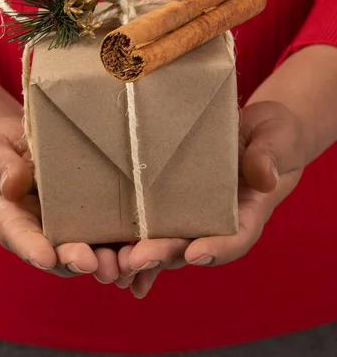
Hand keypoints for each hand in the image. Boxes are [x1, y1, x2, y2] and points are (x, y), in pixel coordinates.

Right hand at [0, 117, 118, 281]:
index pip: (19, 237)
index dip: (32, 249)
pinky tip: (140, 245)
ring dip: (104, 259)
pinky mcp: (90, 212)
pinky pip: (106, 229)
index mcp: (10, 220)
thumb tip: (13, 184)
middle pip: (58, 253)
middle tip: (91, 263)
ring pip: (87, 248)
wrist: (13, 144)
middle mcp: (40, 230)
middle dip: (75, 259)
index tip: (44, 257)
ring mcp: (67, 223)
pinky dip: (122, 241)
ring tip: (120, 264)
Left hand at [116, 100, 304, 297]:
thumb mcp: (277, 139)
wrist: (258, 130)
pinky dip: (140, 247)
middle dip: (164, 254)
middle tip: (137, 259)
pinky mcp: (178, 205)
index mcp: (249, 211)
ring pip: (169, 243)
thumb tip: (264, 177)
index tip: (195, 252)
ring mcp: (197, 216)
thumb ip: (268, 157)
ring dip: (145, 256)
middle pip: (192, 245)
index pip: (237, 236)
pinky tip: (118, 263)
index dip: (217, 248)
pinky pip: (158, 228)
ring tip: (118, 263)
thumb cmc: (274, 135)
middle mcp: (220, 221)